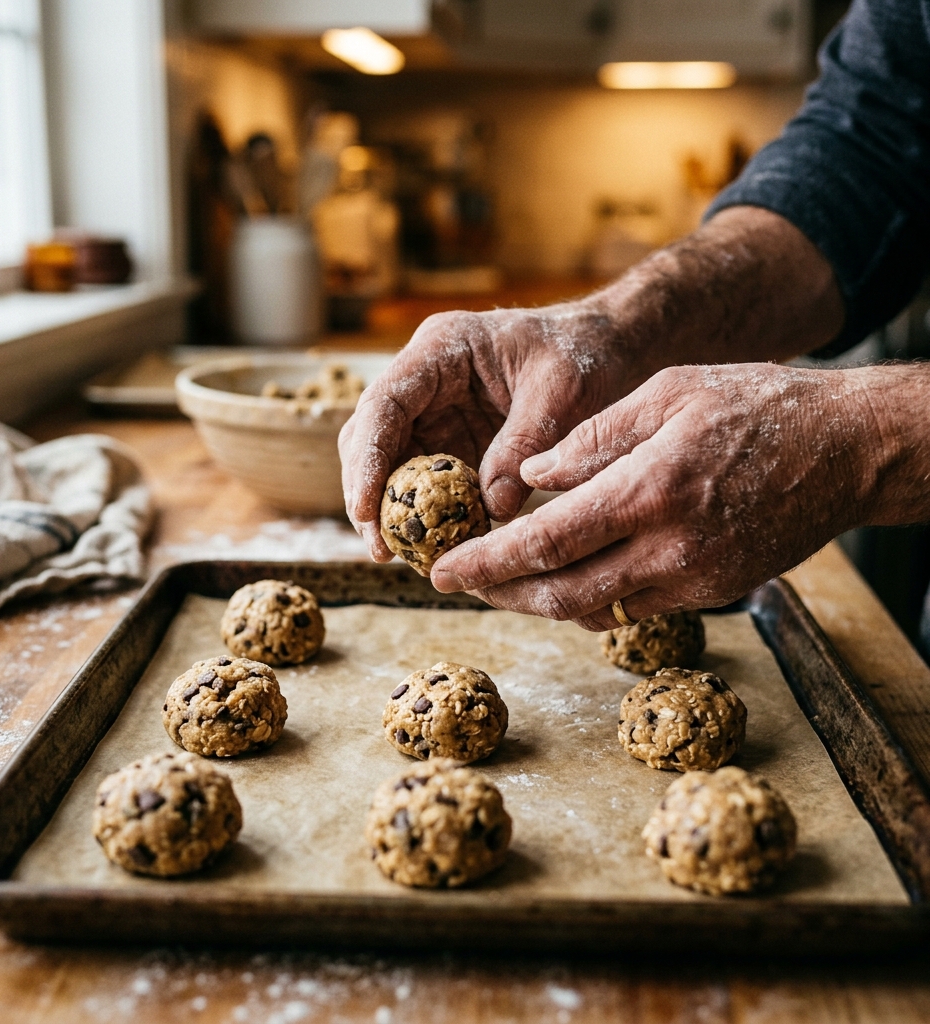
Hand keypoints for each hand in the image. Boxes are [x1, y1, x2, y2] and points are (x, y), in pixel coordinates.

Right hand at [338, 302, 627, 558]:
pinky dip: (423, 510)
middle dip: (367, 491)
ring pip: (387, 461)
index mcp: (441, 349)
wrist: (605, 348)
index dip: (369, 459)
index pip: (384, 404)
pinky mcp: (447, 439)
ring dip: (389, 506)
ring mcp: (431, 410)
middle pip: (370, 435)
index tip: (367, 509)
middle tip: (382, 547)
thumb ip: (524, 445)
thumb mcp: (561, 393)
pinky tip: (433, 542)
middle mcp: (424, 379)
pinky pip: (420, 479)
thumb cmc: (583, 354)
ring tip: (400, 553)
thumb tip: (491, 509)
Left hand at [429, 363, 880, 627]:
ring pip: (594, 610)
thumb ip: (592, 438)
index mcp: (647, 490)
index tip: (442, 572)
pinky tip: (573, 574)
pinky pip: (634, 609)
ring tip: (507, 578)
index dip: (485, 563)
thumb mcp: (668, 392)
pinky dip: (591, 598)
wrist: (849, 449)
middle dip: (502, 594)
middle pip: (560, 595)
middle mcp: (668, 548)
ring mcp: (695, 579)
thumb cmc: (759, 405)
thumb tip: (532, 473)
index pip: (544, 542)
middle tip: (463, 583)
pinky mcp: (714, 591)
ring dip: (543, 600)